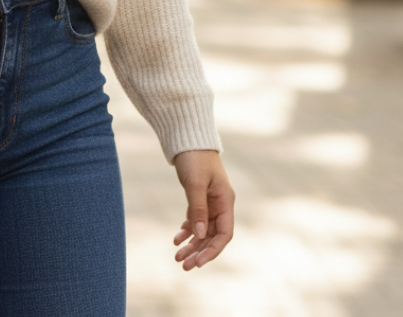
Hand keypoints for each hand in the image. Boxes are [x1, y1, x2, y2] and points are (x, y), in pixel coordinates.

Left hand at [172, 150, 234, 269]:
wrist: (187, 137)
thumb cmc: (194, 157)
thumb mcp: (195, 183)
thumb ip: (198, 209)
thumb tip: (198, 236)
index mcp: (225, 201)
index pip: (224, 234)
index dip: (213, 250)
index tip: (199, 263)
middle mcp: (220, 204)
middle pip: (212, 235)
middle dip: (199, 252)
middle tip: (183, 265)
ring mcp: (210, 201)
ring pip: (202, 230)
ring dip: (191, 244)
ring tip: (177, 257)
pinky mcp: (199, 197)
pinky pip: (195, 220)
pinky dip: (186, 230)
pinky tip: (176, 239)